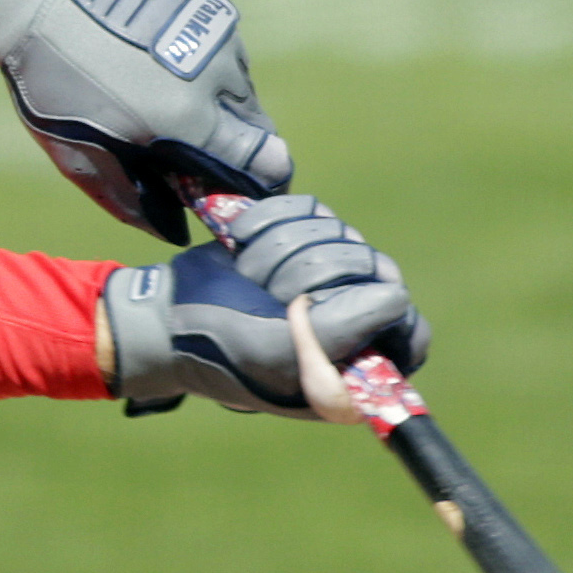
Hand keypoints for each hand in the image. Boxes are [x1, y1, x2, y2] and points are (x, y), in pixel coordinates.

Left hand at [0, 0, 291, 242]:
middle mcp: (216, 76)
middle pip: (258, 127)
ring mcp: (216, 36)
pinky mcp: (208, 9)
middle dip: (236, 144)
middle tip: (195, 148)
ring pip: (243, 88)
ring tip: (171, 101)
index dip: (264, 180)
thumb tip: (171, 227)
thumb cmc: (53, 89)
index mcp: (189, 120)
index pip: (269, 160)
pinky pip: (226, 54)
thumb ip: (133, 202)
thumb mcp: (82, 161)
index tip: (248, 187)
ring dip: (221, 105)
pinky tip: (167, 69)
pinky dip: (208, 71)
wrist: (39, 3)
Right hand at [103, 194, 426, 417]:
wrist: (164, 319)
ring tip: (250, 279)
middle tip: (271, 301)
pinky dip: (270, 222)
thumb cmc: (222, 349)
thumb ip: (344, 331)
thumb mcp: (283, 355)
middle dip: (310, 276)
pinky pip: (308, 208)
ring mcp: (325, 275)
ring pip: (338, 232)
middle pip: (372, 267)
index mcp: (355, 364)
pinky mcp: (298, 237)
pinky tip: (243, 249)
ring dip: (282, 251)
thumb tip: (395, 295)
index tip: (332, 307)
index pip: (408, 330)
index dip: (375, 308)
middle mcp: (350, 319)